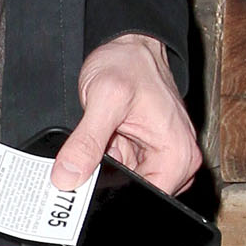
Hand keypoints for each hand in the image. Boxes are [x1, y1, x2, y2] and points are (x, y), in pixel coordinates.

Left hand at [51, 33, 200, 195]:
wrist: (129, 44)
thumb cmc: (129, 63)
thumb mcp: (104, 99)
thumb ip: (86, 142)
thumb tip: (66, 178)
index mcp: (178, 155)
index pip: (145, 200)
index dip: (112, 197)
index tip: (87, 182)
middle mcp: (176, 160)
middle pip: (133, 194)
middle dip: (106, 180)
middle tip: (92, 153)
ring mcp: (159, 157)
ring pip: (123, 183)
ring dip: (104, 168)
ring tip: (98, 140)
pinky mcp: (143, 152)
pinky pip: (120, 170)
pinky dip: (103, 160)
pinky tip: (100, 141)